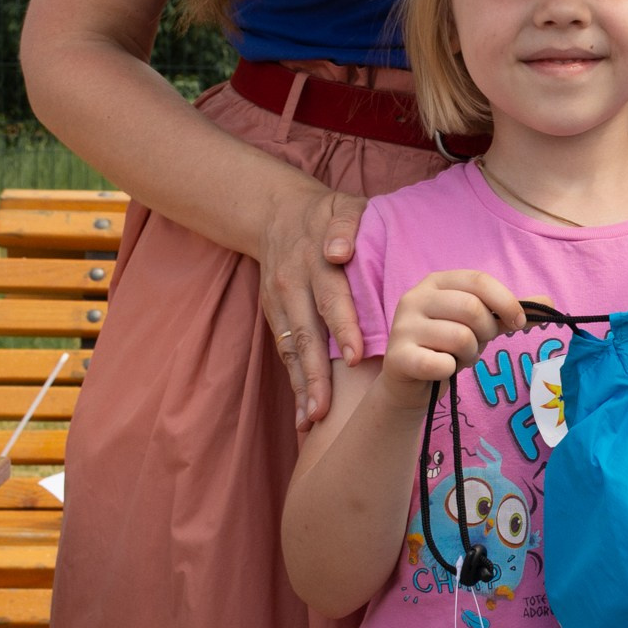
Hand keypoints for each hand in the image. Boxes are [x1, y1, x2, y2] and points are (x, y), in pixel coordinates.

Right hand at [260, 178, 368, 432]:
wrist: (277, 212)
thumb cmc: (326, 215)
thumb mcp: (341, 207)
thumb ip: (346, 225)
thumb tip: (339, 251)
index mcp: (315, 262)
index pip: (331, 298)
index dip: (343, 327)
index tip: (355, 356)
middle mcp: (293, 287)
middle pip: (306, 334)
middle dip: (316, 373)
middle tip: (327, 408)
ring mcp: (279, 304)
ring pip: (291, 351)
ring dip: (302, 387)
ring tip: (312, 421)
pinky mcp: (273, 316)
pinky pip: (284, 354)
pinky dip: (294, 384)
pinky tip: (303, 414)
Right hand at [378, 271, 523, 400]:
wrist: (411, 383)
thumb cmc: (448, 346)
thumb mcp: (480, 325)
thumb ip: (509, 312)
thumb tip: (550, 302)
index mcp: (436, 282)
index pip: (479, 280)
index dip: (506, 302)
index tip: (518, 323)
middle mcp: (415, 297)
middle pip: (471, 308)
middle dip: (485, 333)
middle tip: (478, 344)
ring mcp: (402, 326)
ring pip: (460, 337)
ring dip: (469, 355)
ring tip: (457, 358)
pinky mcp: (397, 356)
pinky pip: (440, 363)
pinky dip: (450, 370)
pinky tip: (441, 369)